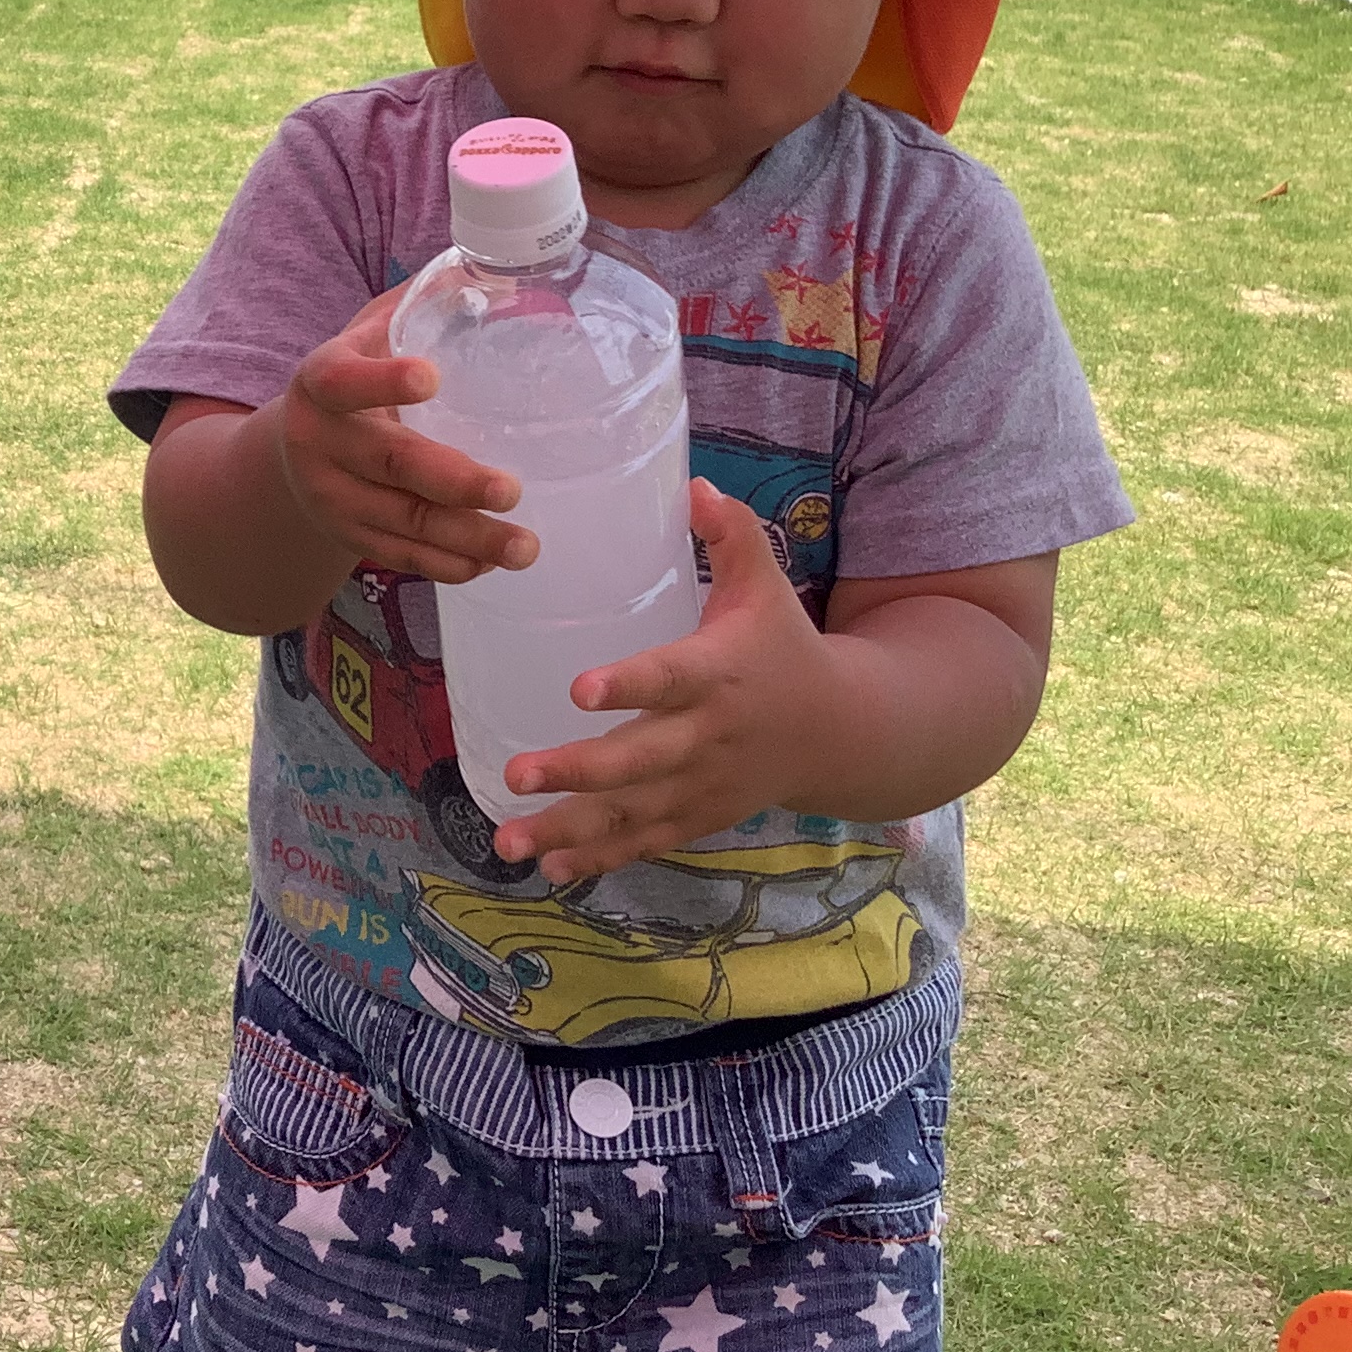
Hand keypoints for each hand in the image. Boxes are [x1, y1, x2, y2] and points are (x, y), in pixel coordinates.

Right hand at [276, 286, 534, 584]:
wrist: (289, 453)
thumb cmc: (351, 379)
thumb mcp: (366, 335)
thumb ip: (417, 307)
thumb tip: (495, 267)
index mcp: (321, 382)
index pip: (346, 382)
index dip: (384, 382)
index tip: (432, 378)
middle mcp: (320, 444)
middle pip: (389, 465)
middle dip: (452, 481)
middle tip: (511, 489)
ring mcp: (333, 498)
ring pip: (404, 523)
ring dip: (468, 537)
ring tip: (527, 546)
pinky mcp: (350, 538)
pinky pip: (403, 557)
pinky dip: (451, 564)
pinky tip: (493, 562)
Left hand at [491, 480, 831, 884]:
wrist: (843, 732)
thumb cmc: (785, 647)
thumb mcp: (766, 587)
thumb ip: (732, 536)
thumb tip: (695, 483)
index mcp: (718, 674)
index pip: (669, 679)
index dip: (628, 685)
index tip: (578, 688)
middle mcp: (708, 737)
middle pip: (639, 759)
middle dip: (578, 771)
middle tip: (518, 773)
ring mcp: (702, 785)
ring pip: (632, 813)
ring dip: (570, 830)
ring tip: (508, 841)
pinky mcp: (698, 816)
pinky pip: (645, 841)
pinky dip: (600, 858)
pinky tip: (547, 868)